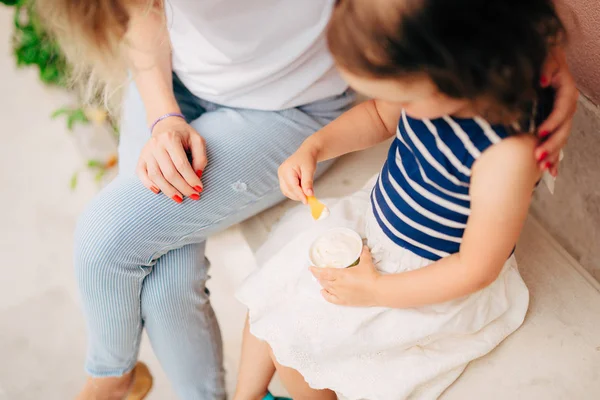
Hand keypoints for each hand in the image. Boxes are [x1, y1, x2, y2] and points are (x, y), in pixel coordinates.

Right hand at [137, 116, 206, 202]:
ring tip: (179, 198)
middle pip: (169, 173)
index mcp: (171, 138)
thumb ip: (200, 158)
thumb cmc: (184, 135)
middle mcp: (156, 145)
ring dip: (168, 190)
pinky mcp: (141, 158)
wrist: (166, 125)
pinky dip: (148, 184)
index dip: (191, 179)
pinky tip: (158, 191)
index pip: (181, 164)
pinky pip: (141, 174)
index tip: (200, 189)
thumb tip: (197, 176)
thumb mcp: (197, 141)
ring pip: (155, 176)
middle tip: (193, 196)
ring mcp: (146, 152)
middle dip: (183, 187)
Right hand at [278, 145, 318, 203]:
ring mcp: (281, 176)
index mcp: (286, 169)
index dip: (300, 195)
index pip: (292, 186)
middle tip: (309, 199)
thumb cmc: (308, 159)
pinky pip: (287, 189)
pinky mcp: (283, 179)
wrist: (306, 153)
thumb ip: (308, 182)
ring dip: (296, 195)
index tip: (307, 201)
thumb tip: (309, 194)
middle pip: (288, 190)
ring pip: (287, 191)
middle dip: (298, 196)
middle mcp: (281, 173)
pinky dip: (295, 192)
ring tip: (306, 192)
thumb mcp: (309, 170)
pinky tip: (302, 190)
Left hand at [310, 246, 380, 306]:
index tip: (311, 268)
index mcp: (341, 274)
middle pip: (323, 280)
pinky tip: (323, 292)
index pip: (324, 272)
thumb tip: (364, 247)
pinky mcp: (344, 301)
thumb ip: (363, 254)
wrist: (377, 291)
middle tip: (316, 272)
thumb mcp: (366, 262)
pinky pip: (331, 299)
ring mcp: (340, 294)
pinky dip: (325, 295)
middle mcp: (338, 285)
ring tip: (321, 280)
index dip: (316, 270)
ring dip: (322, 284)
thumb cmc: (371, 276)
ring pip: (326, 288)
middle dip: (318, 276)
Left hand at [536, 47, 578, 176]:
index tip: (541, 132)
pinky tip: (551, 171)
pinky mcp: (556, 124)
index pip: (562, 110)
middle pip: (564, 129)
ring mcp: (563, 117)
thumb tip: (545, 80)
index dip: (553, 121)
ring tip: (543, 168)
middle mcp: (567, 106)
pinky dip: (555, 157)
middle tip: (538, 155)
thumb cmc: (544, 59)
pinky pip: (557, 141)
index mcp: (566, 92)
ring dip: (554, 154)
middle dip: (553, 144)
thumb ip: (547, 67)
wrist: (546, 61)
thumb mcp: (546, 58)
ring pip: (562, 138)